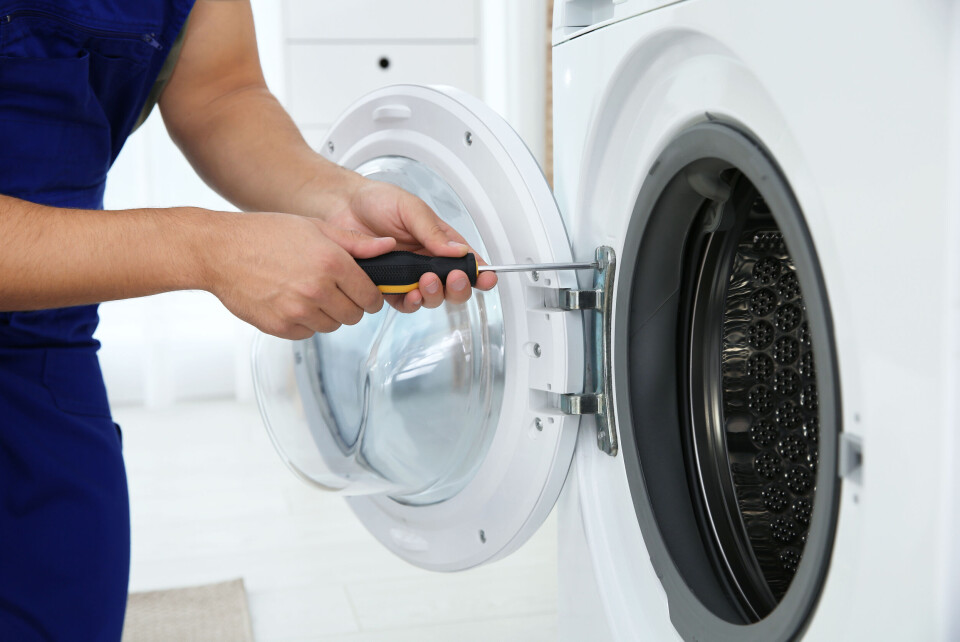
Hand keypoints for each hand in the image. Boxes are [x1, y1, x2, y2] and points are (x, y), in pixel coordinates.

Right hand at [206, 211, 395, 338]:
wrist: (220, 251)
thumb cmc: (266, 234)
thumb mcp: (315, 227)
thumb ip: (355, 242)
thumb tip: (389, 246)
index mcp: (332, 263)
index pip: (371, 297)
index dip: (370, 296)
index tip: (363, 293)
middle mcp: (318, 290)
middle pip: (354, 316)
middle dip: (350, 306)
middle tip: (334, 291)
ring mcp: (298, 311)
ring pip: (332, 326)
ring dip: (327, 314)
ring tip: (308, 292)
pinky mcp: (280, 326)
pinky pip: (307, 333)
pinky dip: (304, 323)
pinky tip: (291, 301)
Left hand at [325, 178, 497, 311]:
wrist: (341, 207)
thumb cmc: (376, 201)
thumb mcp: (410, 208)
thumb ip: (433, 231)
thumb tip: (458, 250)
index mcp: (439, 241)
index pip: (466, 261)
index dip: (480, 273)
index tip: (487, 278)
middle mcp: (426, 261)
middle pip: (453, 286)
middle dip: (458, 287)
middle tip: (453, 279)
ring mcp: (408, 276)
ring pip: (431, 297)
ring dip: (434, 295)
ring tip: (425, 282)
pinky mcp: (388, 287)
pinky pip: (404, 303)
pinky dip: (410, 303)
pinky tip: (409, 294)